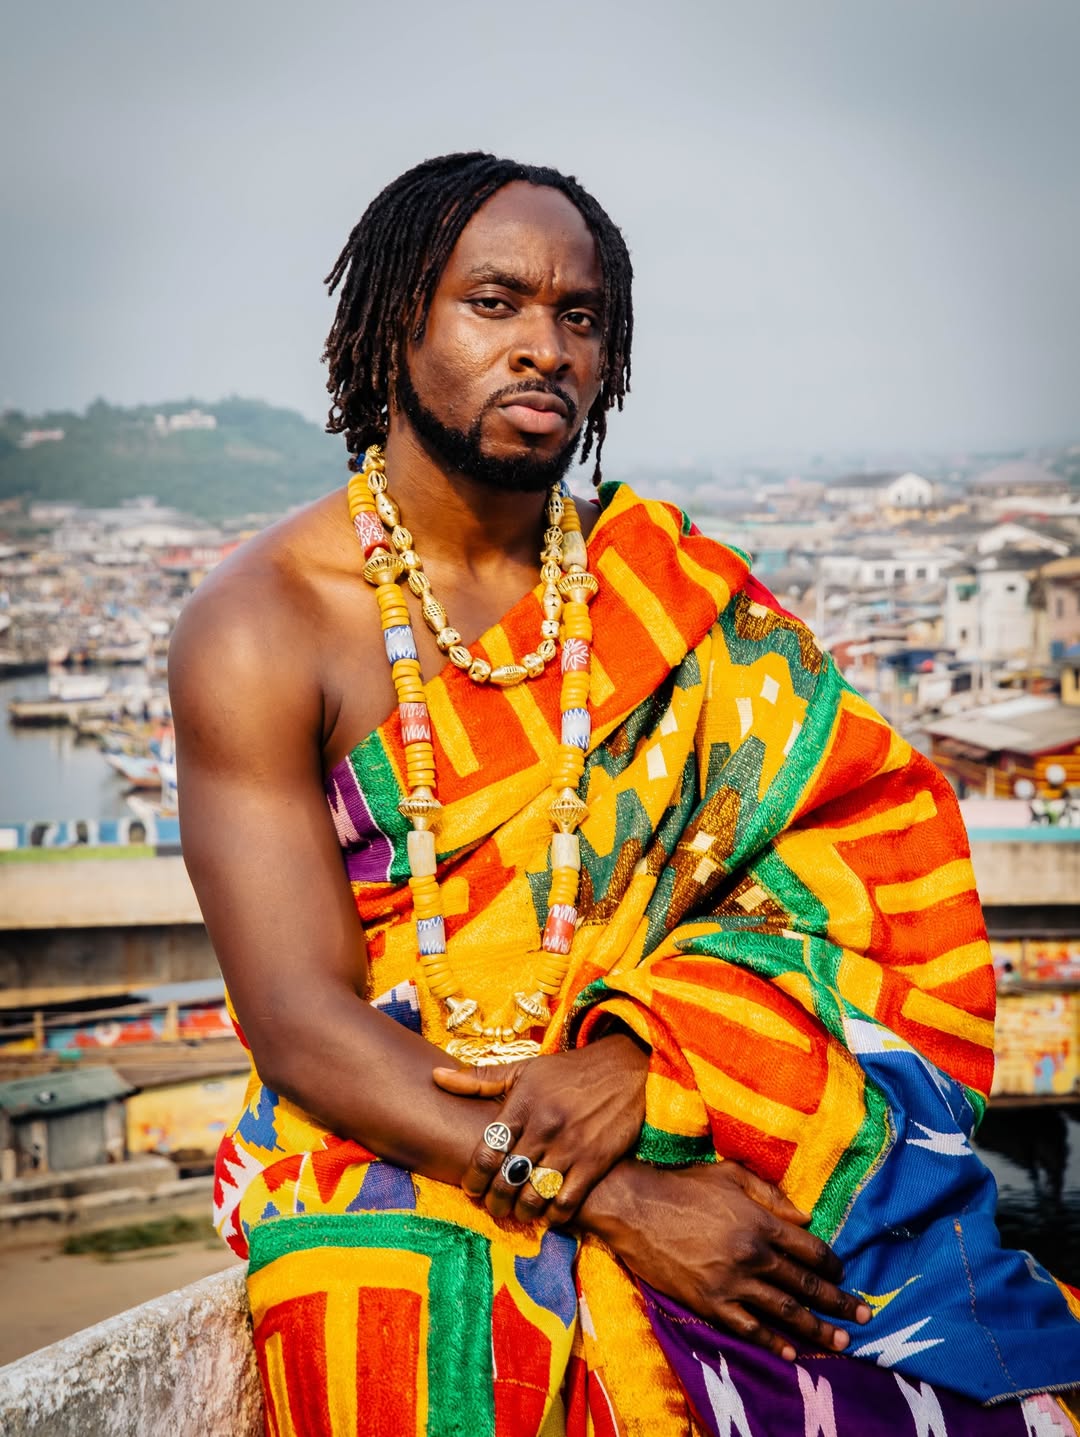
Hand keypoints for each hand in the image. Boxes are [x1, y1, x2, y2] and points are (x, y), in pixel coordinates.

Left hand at [433, 1033, 648, 1224]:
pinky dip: (553, 1216)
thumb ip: (480, 1079)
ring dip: (521, 1211)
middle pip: (507, 1178)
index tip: (471, 1188)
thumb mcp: (525, 1069)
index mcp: (523, 1102)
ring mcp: (571, 1145)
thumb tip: (436, 1078)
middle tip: (492, 1207)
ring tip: (518, 1212)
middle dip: (494, 1201)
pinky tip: (548, 1215)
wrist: (625, 1069)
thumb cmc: (568, 1072)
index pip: (487, 1150)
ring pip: (534, 1195)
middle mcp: (545, 1125)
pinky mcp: (596, 1161)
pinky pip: (566, 1201)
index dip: (474, 1177)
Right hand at [591, 1160, 870, 1361]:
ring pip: (784, 1311)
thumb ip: (770, 1194)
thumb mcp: (729, 1175)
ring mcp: (731, 1282)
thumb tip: (806, 1216)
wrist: (634, 1208)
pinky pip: (748, 1327)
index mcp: (760, 1221)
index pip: (809, 1248)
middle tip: (865, 1315)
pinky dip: (772, 1342)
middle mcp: (752, 1254)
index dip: (831, 1263)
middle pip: (805, 1284)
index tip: (844, 1273)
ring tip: (842, 1342)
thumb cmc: (682, 1185)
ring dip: (817, 1329)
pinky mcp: (709, 1302)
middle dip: (838, 1301)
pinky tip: (790, 1353)